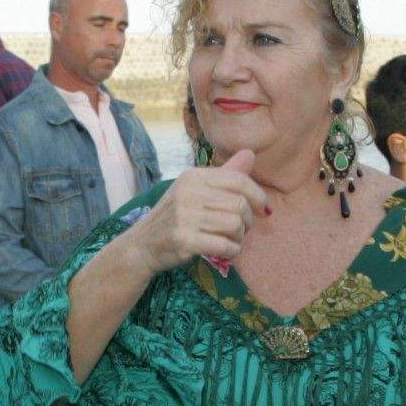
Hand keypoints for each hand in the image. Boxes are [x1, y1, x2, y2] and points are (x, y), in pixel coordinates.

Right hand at [122, 150, 267, 271]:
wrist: (142, 245)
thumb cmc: (175, 217)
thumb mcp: (196, 190)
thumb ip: (225, 174)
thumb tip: (250, 153)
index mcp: (193, 176)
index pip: (238, 180)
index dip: (258, 195)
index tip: (263, 209)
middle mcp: (189, 192)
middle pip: (240, 204)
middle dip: (247, 221)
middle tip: (241, 230)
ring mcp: (185, 216)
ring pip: (235, 225)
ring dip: (239, 238)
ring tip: (230, 240)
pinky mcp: (184, 240)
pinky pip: (224, 245)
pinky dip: (231, 251)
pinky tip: (225, 252)